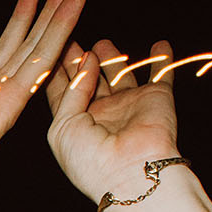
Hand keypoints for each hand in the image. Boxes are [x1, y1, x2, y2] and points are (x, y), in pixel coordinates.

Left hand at [46, 38, 181, 204]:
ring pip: (119, 75)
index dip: (55, 71)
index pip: (62, 92)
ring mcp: (128, 105)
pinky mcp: (156, 97)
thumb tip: (86, 60)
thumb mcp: (63, 127)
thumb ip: (71, 92)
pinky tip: (161, 45)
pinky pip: (162, 73)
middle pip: (88, 80)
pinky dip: (163, 59)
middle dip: (79, 61)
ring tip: (102, 43)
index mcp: (73, 123)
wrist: (130, 173)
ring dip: (112, 60)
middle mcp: (100, 114)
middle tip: (71, 38)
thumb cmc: (89, 159)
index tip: (47, 50)